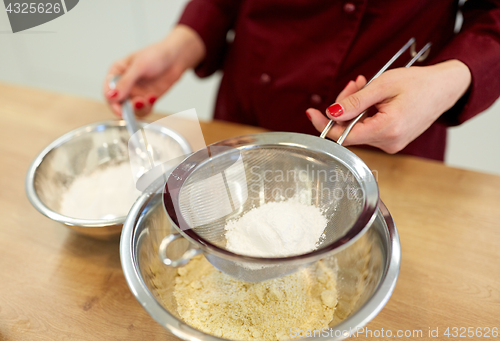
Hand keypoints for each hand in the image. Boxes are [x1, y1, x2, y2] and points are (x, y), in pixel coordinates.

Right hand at [103, 24, 204, 116]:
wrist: (176, 58)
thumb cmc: (156, 55)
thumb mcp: (139, 67)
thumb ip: (125, 82)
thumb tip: (111, 96)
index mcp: (117, 72)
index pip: (108, 91)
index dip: (111, 101)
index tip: (119, 108)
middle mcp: (124, 84)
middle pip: (118, 103)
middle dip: (127, 107)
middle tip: (137, 104)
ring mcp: (136, 92)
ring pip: (131, 109)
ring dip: (138, 108)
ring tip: (147, 99)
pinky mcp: (147, 98)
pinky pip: (143, 109)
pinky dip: (148, 107)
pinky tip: (153, 97)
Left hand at [306, 60, 470, 152]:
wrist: (445, 88)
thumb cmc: (418, 83)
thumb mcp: (382, 86)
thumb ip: (355, 101)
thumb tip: (331, 113)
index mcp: (387, 130)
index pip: (344, 136)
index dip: (325, 125)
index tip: (311, 113)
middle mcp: (389, 143)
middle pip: (349, 131)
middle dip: (344, 107)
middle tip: (353, 84)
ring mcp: (391, 144)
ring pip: (357, 129)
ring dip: (355, 107)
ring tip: (364, 85)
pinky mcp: (392, 140)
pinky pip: (368, 129)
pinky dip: (364, 113)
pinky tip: (370, 97)